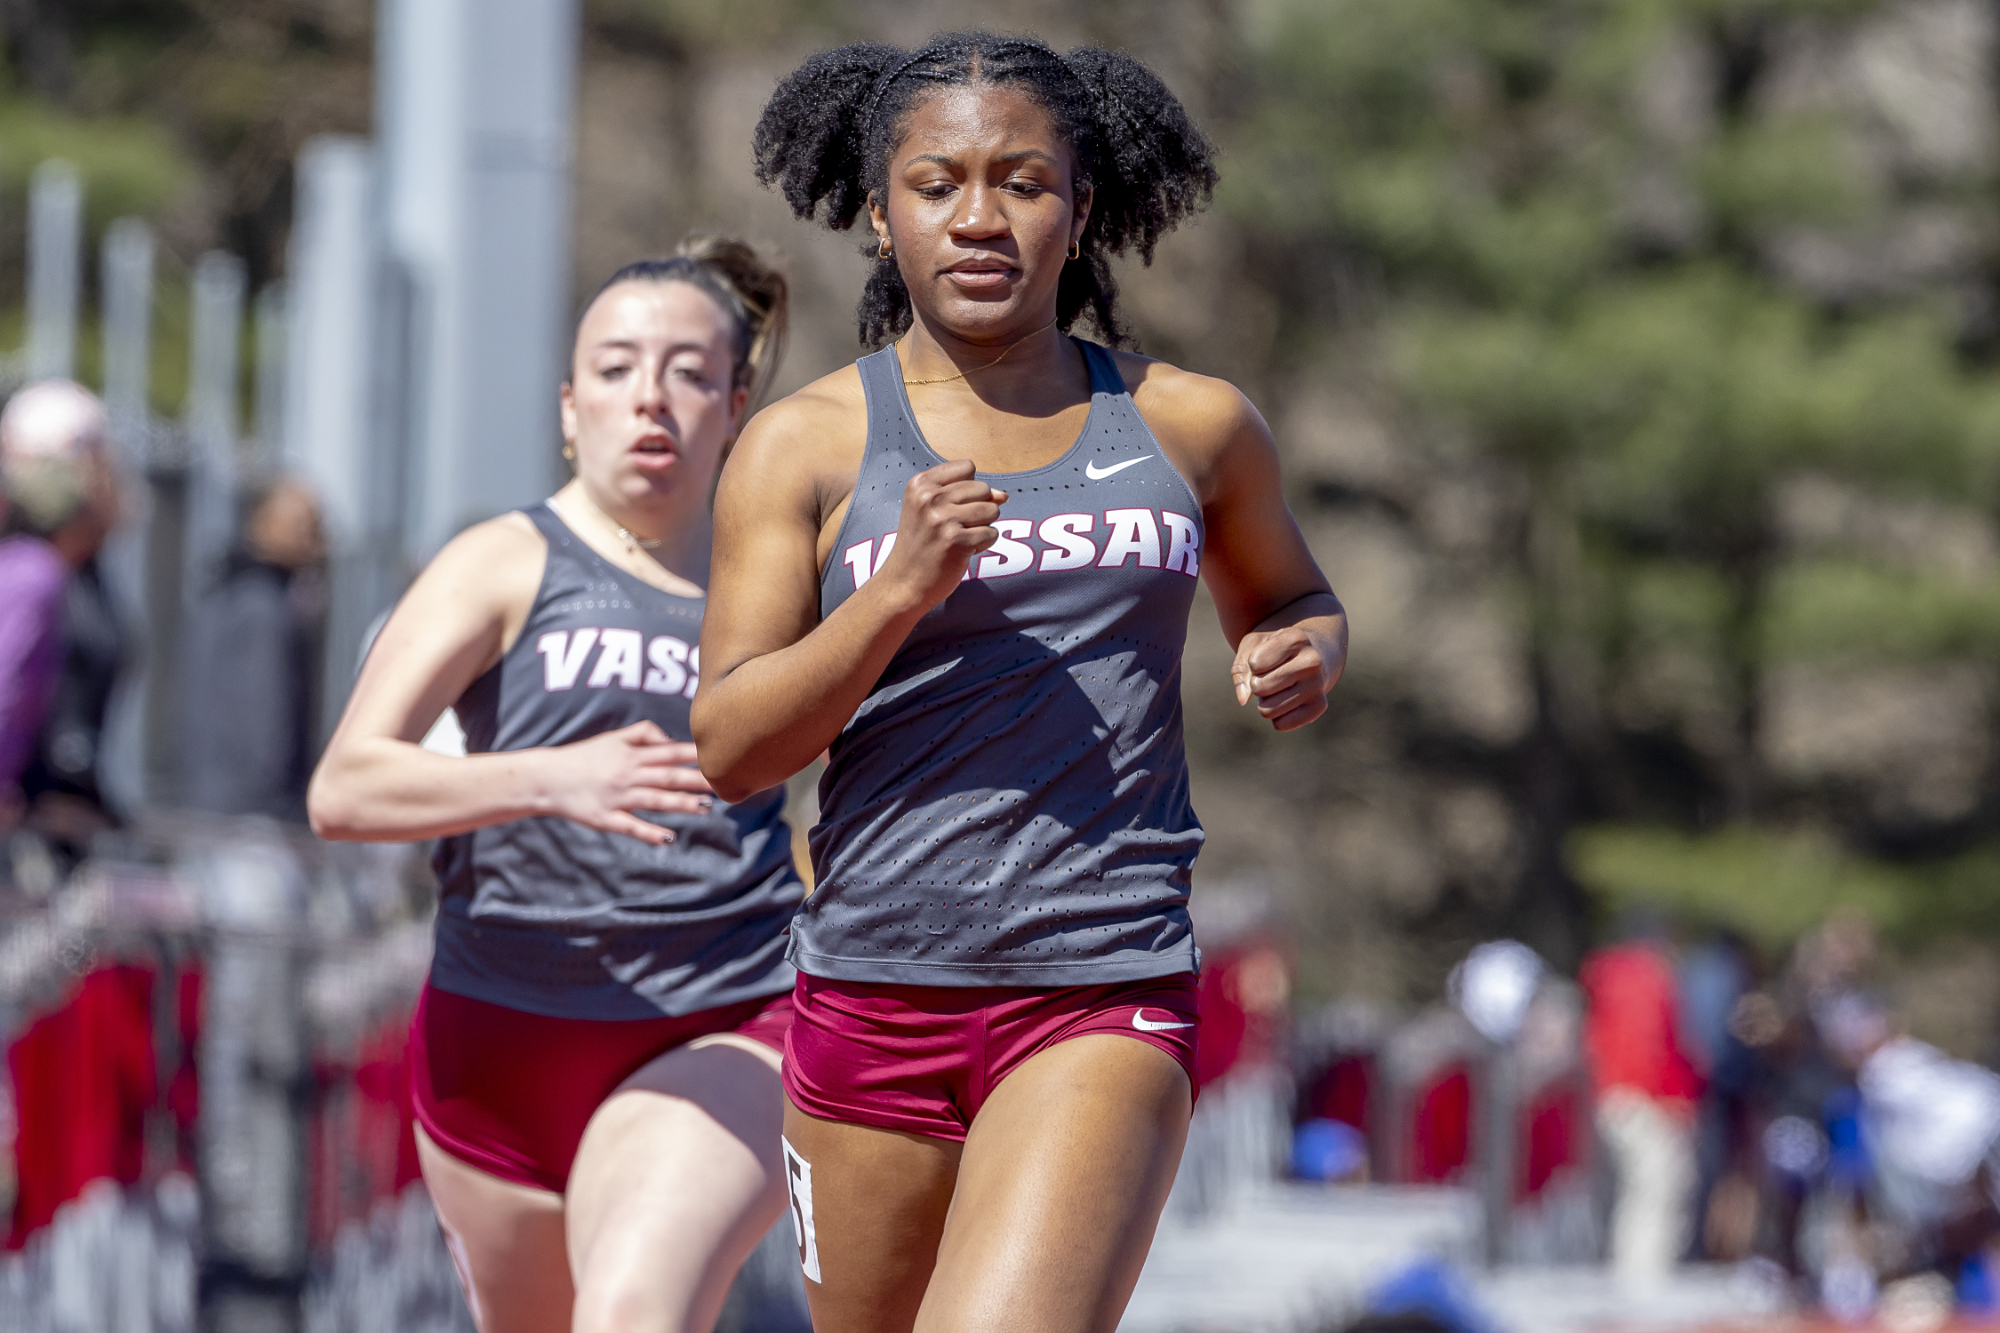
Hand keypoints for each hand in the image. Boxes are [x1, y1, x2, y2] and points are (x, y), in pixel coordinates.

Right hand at [541, 721, 713, 844]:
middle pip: (667, 776)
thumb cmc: (584, 757)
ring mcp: (617, 798)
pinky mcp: (606, 819)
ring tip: (705, 808)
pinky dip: (649, 833)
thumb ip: (643, 734)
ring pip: (654, 801)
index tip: (718, 756)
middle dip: (696, 779)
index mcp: (630, 755)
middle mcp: (627, 775)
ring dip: (680, 804)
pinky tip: (668, 838)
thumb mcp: (613, 738)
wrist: (547, 778)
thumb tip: (671, 740)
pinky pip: (631, 827)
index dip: (693, 755)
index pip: (669, 753)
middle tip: (721, 783)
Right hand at [878, 459, 1007, 611]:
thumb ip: (968, 495)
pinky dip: (983, 544)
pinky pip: (992, 533)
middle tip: (955, 527)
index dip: (970, 488)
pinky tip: (962, 551)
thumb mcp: (933, 510)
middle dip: (979, 509)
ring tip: (961, 538)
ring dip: (983, 526)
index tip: (952, 507)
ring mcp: (942, 519)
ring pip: (992, 509)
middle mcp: (929, 498)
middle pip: (983, 488)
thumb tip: (1004, 495)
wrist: (904, 581)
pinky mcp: (956, 541)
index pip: (967, 467)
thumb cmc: (921, 544)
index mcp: (920, 484)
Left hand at [1231, 625, 1338, 730]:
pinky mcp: (1319, 706)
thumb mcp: (1253, 645)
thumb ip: (1240, 668)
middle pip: (1260, 688)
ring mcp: (1318, 685)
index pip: (1254, 663)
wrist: (1314, 652)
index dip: (1252, 663)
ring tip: (1279, 686)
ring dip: (1265, 702)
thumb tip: (1243, 699)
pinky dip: (1276, 716)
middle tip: (1269, 676)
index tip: (1265, 656)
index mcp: (1295, 639)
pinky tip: (1287, 699)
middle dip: (1256, 685)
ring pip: (1267, 710)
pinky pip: (1281, 724)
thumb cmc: (1276, 648)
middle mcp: (1312, 661)